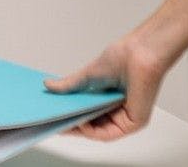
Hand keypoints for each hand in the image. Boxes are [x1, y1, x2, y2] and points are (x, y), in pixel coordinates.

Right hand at [43, 36, 167, 140]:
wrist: (138, 54)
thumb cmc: (122, 59)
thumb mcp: (87, 75)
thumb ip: (69, 84)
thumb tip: (48, 85)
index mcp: (108, 99)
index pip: (87, 114)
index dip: (69, 117)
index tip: (52, 116)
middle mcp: (118, 110)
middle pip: (91, 125)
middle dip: (71, 125)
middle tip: (52, 123)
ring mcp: (125, 117)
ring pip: (98, 132)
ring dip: (78, 130)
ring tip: (61, 123)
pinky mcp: (133, 123)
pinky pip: (109, 134)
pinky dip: (91, 131)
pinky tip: (79, 123)